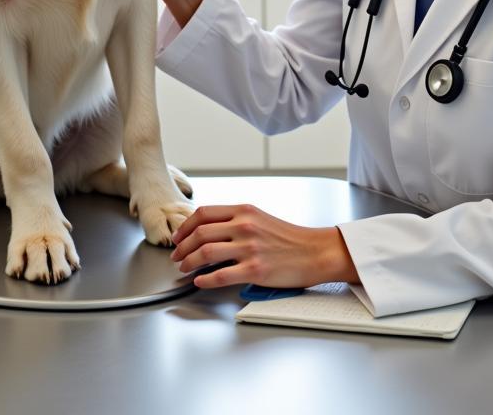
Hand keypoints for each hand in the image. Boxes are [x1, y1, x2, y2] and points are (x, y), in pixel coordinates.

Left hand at [170, 204, 358, 289]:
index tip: (178, 237)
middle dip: (182, 247)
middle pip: (200, 233)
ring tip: (185, 268)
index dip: (185, 226)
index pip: (203, 213)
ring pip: (206, 253)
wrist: (315, 252)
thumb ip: (235, 220)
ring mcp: (249, 248)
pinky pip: (221, 276)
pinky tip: (200, 281)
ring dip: (189, 262)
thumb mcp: (260, 218)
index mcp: (244, 210)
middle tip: (177, 256)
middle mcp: (244, 226)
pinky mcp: (255, 270)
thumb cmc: (289, 238)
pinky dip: (205, 280)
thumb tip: (208, 229)